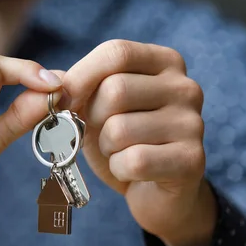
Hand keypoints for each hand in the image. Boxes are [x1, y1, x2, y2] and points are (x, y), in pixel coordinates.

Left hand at [63, 40, 215, 245]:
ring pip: (119, 129)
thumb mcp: (99, 106)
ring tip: (121, 152)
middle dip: (93, 118)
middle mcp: (186, 87)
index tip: (62, 100)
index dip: (81, 76)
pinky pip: (134, 161)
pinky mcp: (192, 160)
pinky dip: (119, 169)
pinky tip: (132, 172)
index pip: (116, 53)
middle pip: (115, 90)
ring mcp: (193, 123)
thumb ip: (78, 87)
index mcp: (165, 63)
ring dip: (106, 148)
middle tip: (101, 133)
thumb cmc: (125, 142)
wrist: (157, 192)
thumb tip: (52, 85)